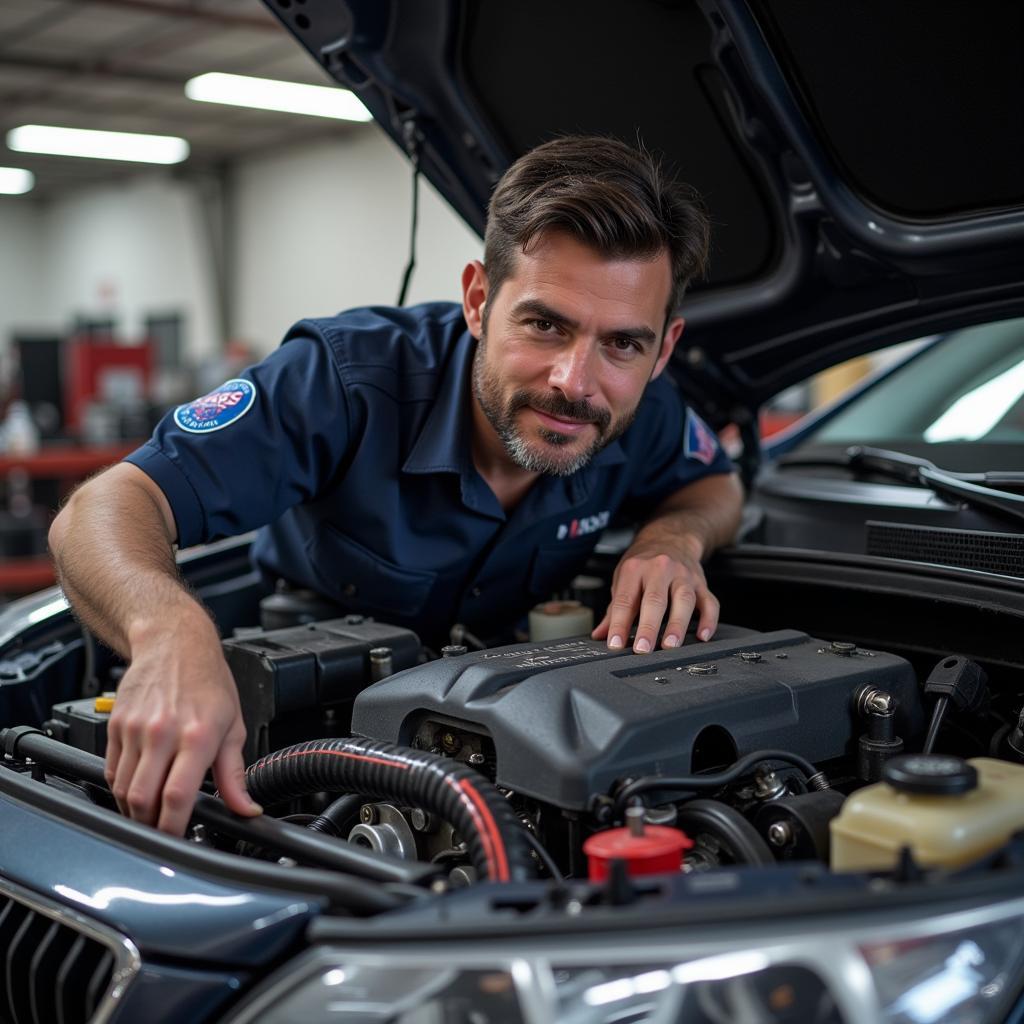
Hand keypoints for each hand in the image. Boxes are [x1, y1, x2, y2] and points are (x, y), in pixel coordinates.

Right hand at [104, 620, 261, 834]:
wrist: (174, 643)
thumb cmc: (208, 680)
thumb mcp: (234, 725)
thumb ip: (235, 773)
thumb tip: (246, 808)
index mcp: (198, 735)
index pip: (177, 796)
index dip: (174, 828)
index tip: (179, 840)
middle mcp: (163, 732)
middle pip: (143, 800)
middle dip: (150, 826)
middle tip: (162, 833)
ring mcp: (135, 729)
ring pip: (123, 790)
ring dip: (134, 811)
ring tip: (150, 814)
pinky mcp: (116, 726)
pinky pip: (112, 770)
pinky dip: (121, 788)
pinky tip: (137, 788)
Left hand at [592, 536, 719, 652]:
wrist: (670, 538)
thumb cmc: (643, 563)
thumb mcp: (623, 578)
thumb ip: (614, 610)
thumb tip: (600, 635)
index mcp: (635, 569)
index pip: (625, 600)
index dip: (619, 624)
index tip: (615, 644)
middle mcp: (660, 569)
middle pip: (655, 600)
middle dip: (648, 627)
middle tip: (643, 649)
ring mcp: (683, 576)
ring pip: (684, 600)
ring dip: (677, 624)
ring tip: (670, 645)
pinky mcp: (702, 583)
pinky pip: (710, 602)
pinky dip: (708, 620)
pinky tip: (703, 636)